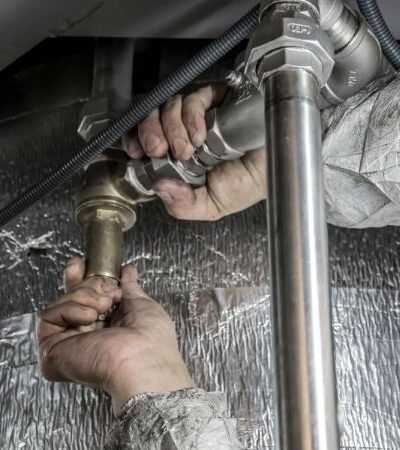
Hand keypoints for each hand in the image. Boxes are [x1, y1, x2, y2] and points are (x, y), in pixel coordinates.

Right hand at [36, 257, 193, 412]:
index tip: (82, 263)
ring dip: (85, 296)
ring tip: (104, 307)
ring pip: (62, 302)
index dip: (81, 279)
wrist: (143, 358)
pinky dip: (70, 308)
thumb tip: (128, 271)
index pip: (85, 299)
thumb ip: (129, 287)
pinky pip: (49, 316)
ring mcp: (68, 344)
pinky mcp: (52, 350)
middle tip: (106, 291)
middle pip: (71, 298)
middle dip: (87, 284)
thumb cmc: (151, 339)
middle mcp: (85, 336)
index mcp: (106, 328)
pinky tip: (89, 317)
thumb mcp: (142, 304)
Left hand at [123, 85, 265, 220]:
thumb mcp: (211, 206)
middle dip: (148, 132)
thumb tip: (159, 187)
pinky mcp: (216, 99)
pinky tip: (202, 134)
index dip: (136, 140)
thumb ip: (183, 205)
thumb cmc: (249, 184)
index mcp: (179, 157)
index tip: (136, 151)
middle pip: (152, 117)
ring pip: (169, 106)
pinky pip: (194, 98)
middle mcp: (185, 133)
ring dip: (172, 127)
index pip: (147, 140)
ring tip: (188, 149)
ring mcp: (200, 115)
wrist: (279, 168)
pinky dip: (192, 116)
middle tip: (158, 149)